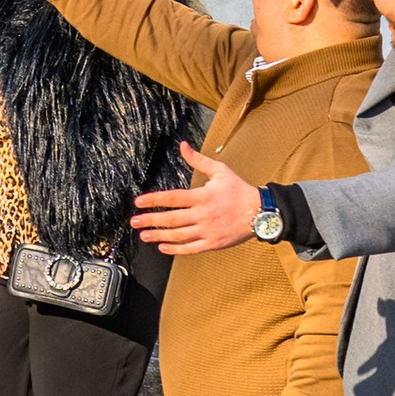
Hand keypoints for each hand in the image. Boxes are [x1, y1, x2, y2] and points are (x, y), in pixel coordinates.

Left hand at [127, 144, 262, 254]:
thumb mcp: (220, 171)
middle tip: (134, 222)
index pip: (172, 198)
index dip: (154, 200)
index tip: (138, 202)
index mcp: (202, 196)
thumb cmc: (239, 190)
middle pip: (171, 219)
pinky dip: (176, 249)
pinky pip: (191, 248)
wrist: (260, 212)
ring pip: (178, 235)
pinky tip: (163, 247)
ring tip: (144, 236)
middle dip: (150, 220)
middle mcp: (203, 214)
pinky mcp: (213, 243)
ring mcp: (208, 231)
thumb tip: (183, 145)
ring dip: (158, 236)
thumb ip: (198, 160)